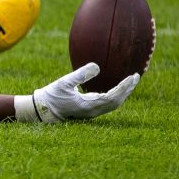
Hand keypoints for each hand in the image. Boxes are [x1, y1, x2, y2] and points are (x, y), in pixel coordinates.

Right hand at [16, 63, 139, 122]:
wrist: (42, 110)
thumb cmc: (51, 96)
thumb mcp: (64, 83)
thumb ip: (80, 75)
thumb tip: (97, 66)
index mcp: (88, 106)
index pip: (112, 97)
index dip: (124, 87)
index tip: (133, 77)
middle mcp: (92, 111)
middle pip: (116, 102)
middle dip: (127, 90)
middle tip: (135, 76)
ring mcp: (91, 111)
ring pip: (113, 104)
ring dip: (123, 93)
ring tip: (129, 81)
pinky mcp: (88, 109)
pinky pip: (107, 103)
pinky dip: (115, 95)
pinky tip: (116, 86)